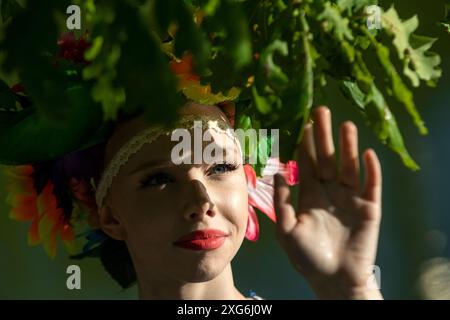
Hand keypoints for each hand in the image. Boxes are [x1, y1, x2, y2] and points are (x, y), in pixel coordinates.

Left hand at [274, 106, 382, 298]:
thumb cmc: (307, 257)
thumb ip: (282, 201)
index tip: (303, 122)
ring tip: (345, 125)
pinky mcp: (369, 208)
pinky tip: (367, 154)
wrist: (334, 280)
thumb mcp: (286, 230)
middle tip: (321, 110)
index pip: (308, 163)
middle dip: (325, 136)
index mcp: (310, 194)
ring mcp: (351, 198)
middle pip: (328, 158)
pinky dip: (371, 170)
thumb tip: (276, 172)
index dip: (306, 144)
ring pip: (349, 166)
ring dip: (348, 146)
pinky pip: (371, 185)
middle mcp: (330, 191)